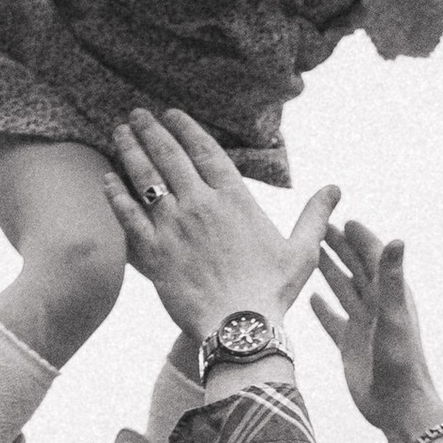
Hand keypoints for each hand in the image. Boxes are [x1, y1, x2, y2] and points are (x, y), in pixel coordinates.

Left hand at [102, 108, 340, 344]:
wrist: (239, 328)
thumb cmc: (272, 293)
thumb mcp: (302, 251)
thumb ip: (314, 216)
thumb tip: (335, 188)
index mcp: (234, 198)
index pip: (205, 150)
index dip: (186, 128)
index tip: (171, 114)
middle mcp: (200, 204)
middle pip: (170, 155)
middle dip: (151, 130)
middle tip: (138, 115)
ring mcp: (173, 227)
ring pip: (145, 177)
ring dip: (131, 150)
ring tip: (120, 132)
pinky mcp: (154, 252)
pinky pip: (128, 215)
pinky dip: (116, 194)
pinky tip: (107, 179)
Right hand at [310, 219, 442, 440]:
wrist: (397, 407)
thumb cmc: (401, 363)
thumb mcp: (394, 316)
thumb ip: (391, 278)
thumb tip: (397, 239)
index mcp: (391, 296)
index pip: (374, 257)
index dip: (361, 238)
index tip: (344, 218)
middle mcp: (377, 308)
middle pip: (356, 269)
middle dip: (340, 247)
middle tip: (319, 227)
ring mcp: (363, 327)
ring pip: (343, 291)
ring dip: (329, 271)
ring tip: (311, 253)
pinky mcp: (350, 346)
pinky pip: (334, 321)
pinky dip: (323, 309)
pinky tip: (311, 298)